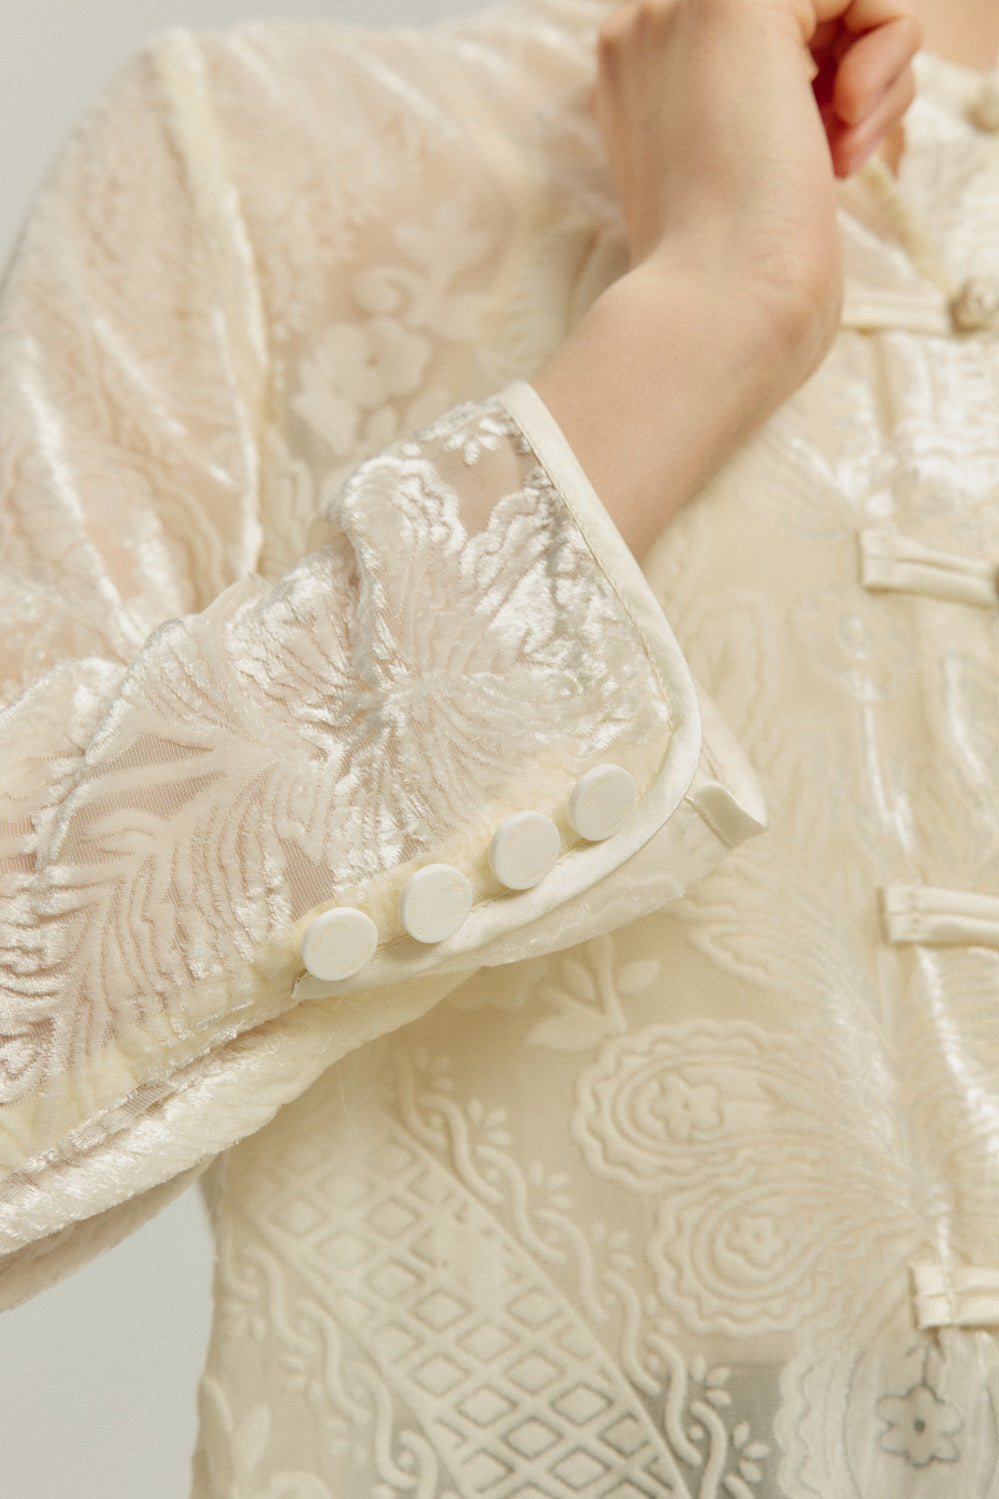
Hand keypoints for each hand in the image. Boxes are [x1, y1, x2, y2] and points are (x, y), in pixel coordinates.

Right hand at [592, 0, 920, 350]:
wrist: (715, 309)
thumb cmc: (736, 283)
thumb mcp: (739, 183)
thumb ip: (760, 117)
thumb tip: (828, 86)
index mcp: (639, 83)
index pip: (761, 44)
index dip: (811, 89)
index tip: (819, 163)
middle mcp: (646, 32)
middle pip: (799, 14)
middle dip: (846, 72)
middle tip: (840, 154)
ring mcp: (682, 10)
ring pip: (832, 1)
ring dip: (872, 69)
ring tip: (844, 145)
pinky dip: (889, 46)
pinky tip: (852, 119)